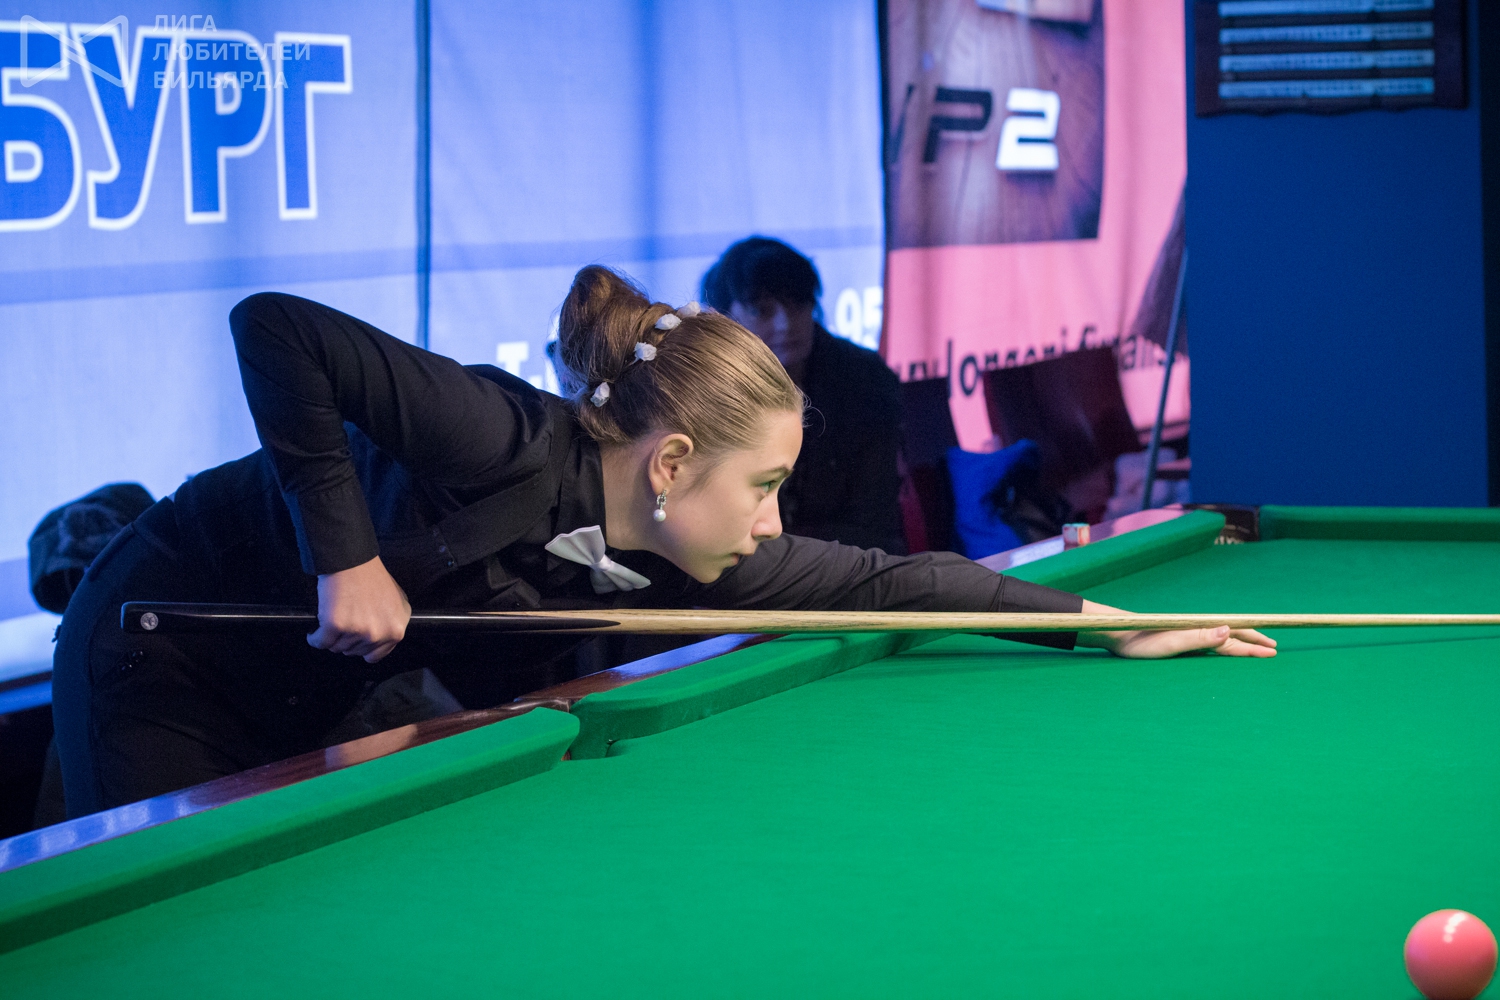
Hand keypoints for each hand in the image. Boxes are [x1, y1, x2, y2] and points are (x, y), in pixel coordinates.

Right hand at [309, 555, 410, 662]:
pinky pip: (320, 642)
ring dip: (331, 637)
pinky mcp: (336, 625)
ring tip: (333, 620)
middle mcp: (380, 633)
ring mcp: (359, 631)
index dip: (363, 648)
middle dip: (346, 640)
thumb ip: (391, 622)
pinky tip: (314, 632)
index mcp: (396, 629)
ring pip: (337, 648)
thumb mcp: (396, 601)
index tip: (355, 641)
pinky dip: (314, 638)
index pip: (376, 655)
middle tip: (343, 624)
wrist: (352, 560)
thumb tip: (381, 638)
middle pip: (354, 652)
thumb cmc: (371, 577)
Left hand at [1074, 600, 1277, 658]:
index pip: (1235, 635)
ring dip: (1242, 643)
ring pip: (1224, 640)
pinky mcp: (1182, 643)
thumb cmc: (1142, 642)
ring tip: (1257, 647)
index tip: (1275, 648)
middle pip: (1233, 636)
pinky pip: (1211, 645)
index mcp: (1201, 629)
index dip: (1255, 643)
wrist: (1119, 636)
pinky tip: (1228, 648)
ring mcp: (1191, 636)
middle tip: (1274, 648)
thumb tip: (1228, 629)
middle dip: (1254, 641)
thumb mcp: (1171, 644)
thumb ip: (1199, 638)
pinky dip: (1226, 647)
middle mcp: (1199, 631)